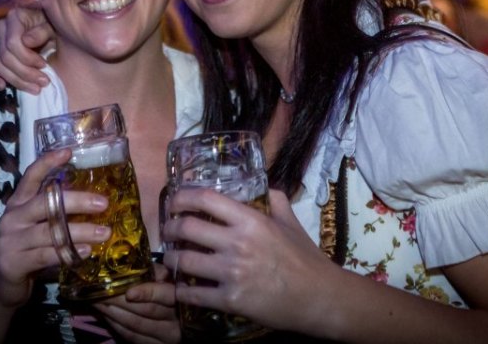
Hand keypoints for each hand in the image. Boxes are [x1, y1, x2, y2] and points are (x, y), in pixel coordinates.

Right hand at [0, 5, 54, 91]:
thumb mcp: (53, 26)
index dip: (27, 58)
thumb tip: (26, 41)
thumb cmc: (52, 27)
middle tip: (44, 82)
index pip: (12, 43)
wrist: (50, 30)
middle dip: (25, 73)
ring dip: (17, 81)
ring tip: (36, 88)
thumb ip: (41, 31)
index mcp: (13, 17)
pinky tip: (3, 87)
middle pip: (5, 58)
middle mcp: (0, 28)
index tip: (44, 65)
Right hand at [0, 148, 110, 308]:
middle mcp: (13, 218)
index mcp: (18, 204)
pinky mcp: (14, 262)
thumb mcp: (34, 226)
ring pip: (50, 231)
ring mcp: (11, 240)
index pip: (30, 177)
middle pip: (46, 203)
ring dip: (80, 231)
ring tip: (104, 232)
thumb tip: (91, 200)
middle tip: (103, 203)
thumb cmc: (25, 250)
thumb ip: (53, 213)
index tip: (69, 152)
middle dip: (77, 201)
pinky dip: (67, 253)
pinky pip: (45, 255)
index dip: (47, 162)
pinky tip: (86, 251)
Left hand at [93, 264, 179, 343]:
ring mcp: (167, 336)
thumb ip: (156, 271)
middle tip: (100, 291)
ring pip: (136, 325)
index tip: (129, 292)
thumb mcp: (168, 276)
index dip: (147, 293)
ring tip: (97, 301)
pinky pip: (132, 337)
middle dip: (120, 301)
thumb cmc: (170, 289)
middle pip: (146, 311)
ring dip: (113, 313)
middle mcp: (177, 320)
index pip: (165, 295)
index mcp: (180, 298)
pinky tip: (106, 315)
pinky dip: (116, 325)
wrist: (178, 316)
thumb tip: (135, 262)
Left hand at [162, 189, 332, 333]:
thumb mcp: (291, 222)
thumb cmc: (306, 258)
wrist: (319, 297)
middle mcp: (237, 243)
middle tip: (168, 231)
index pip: (206, 199)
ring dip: (171, 260)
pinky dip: (181, 291)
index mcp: (251, 220)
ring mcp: (232, 273)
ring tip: (170, 260)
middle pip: (186, 229)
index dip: (182, 198)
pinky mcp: (231, 300)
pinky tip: (179, 289)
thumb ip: (275, 200)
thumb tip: (262, 186)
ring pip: (184, 261)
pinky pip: (193, 294)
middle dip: (169, 229)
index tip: (174, 202)